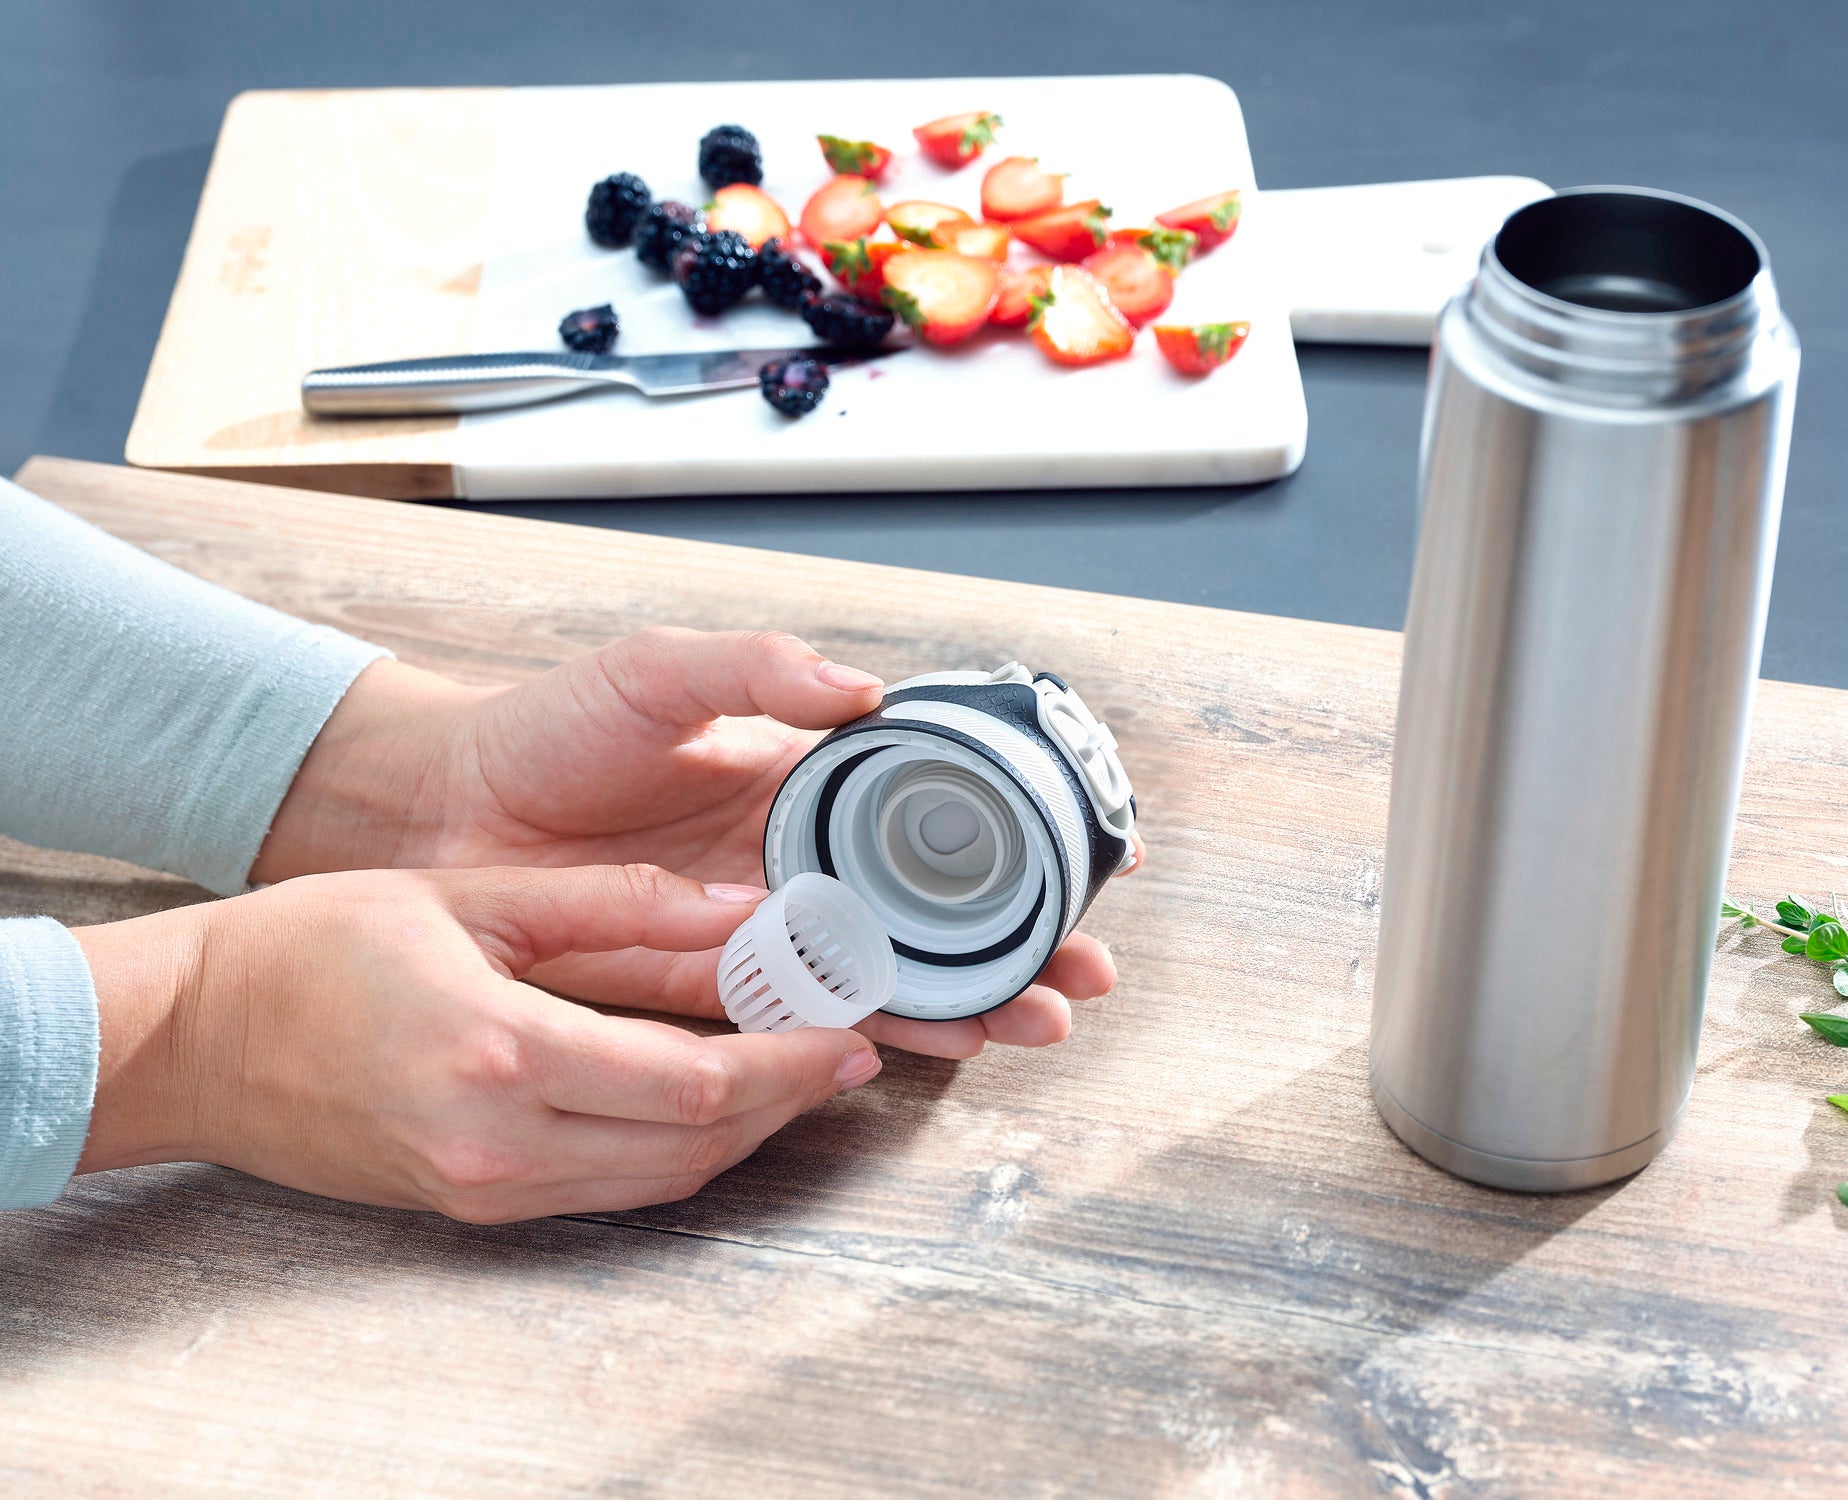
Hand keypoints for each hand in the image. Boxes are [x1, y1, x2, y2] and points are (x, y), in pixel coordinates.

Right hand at [72, 864, 879, 1220]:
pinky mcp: (470, 1204)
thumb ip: (613, 904)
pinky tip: (707, 1102)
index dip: (789, 1063)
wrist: (190, 1039)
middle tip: (848, 1052)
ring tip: (797, 1074)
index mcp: (502, 1053)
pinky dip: (674, 1151)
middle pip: (694, 1145)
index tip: (849, 1030)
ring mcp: (482, 1188)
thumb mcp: (471, 898)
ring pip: (659, 1180)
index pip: (692, 1083)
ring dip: (742, 1134)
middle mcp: (498, 1144)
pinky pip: (607, 1190)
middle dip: (788, 1102)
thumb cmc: (311, 949)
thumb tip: (734, 904)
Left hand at [254, 630, 1137, 1056]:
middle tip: (1081, 971)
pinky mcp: (703, 995)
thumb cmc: (543, 733)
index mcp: (797, 789)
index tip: (1078, 855)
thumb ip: (756, 671)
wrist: (438, 814)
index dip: (1003, 841)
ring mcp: (754, 937)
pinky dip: (869, 1036)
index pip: (926, 819)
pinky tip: (930, 1044)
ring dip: (962, 1002)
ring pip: (882, 979)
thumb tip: (862, 687)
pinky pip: (799, 1022)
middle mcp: (791, 870)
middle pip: (927, 917)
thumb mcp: (655, 673)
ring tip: (1033, 1019)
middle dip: (1011, 945)